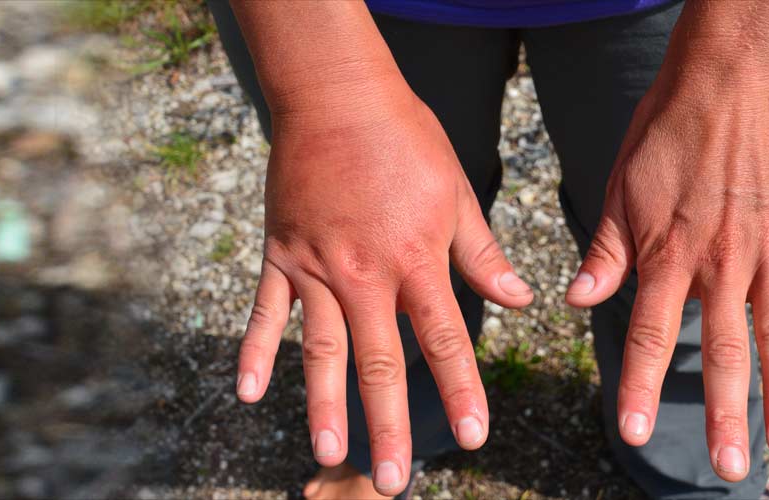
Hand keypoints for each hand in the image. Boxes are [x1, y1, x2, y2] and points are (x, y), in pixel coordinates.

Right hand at [236, 95, 534, 496]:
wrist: (335, 96)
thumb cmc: (403, 139)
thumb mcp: (456, 193)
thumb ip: (482, 253)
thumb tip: (522, 300)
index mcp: (415, 260)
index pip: (444, 339)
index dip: (462, 390)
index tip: (475, 436)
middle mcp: (364, 275)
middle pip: (378, 363)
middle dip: (388, 426)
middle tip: (393, 480)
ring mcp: (315, 269)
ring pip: (320, 351)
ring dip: (324, 406)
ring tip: (327, 453)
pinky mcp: (280, 256)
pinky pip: (263, 314)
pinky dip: (254, 353)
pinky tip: (245, 394)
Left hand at [563, 66, 768, 480]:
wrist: (727, 78)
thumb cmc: (664, 132)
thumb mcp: (618, 190)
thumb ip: (605, 252)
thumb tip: (574, 301)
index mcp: (668, 255)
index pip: (651, 337)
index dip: (642, 389)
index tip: (635, 435)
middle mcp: (721, 262)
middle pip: (725, 352)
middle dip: (724, 414)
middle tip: (727, 469)